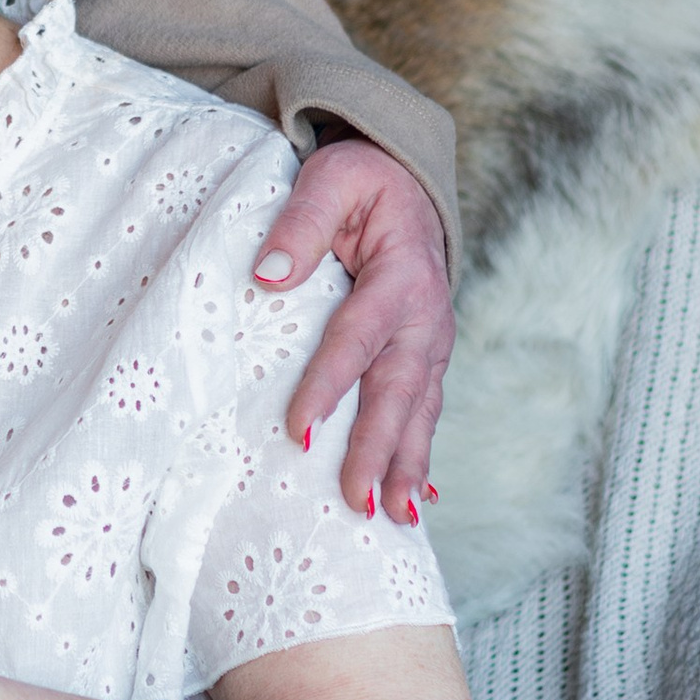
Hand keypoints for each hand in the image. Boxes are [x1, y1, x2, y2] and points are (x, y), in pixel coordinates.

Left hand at [252, 139, 452, 527]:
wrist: (410, 182)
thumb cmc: (362, 182)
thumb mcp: (331, 180)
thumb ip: (301, 224)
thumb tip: (267, 275)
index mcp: (401, 275)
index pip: (358, 336)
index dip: (330, 383)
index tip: (299, 428)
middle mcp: (426, 318)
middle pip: (398, 390)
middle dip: (378, 449)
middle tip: (355, 501)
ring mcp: (432, 343)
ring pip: (419, 411)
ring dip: (406, 466)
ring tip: (395, 519)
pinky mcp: (425, 358)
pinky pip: (424, 411)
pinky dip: (418, 456)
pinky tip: (411, 501)